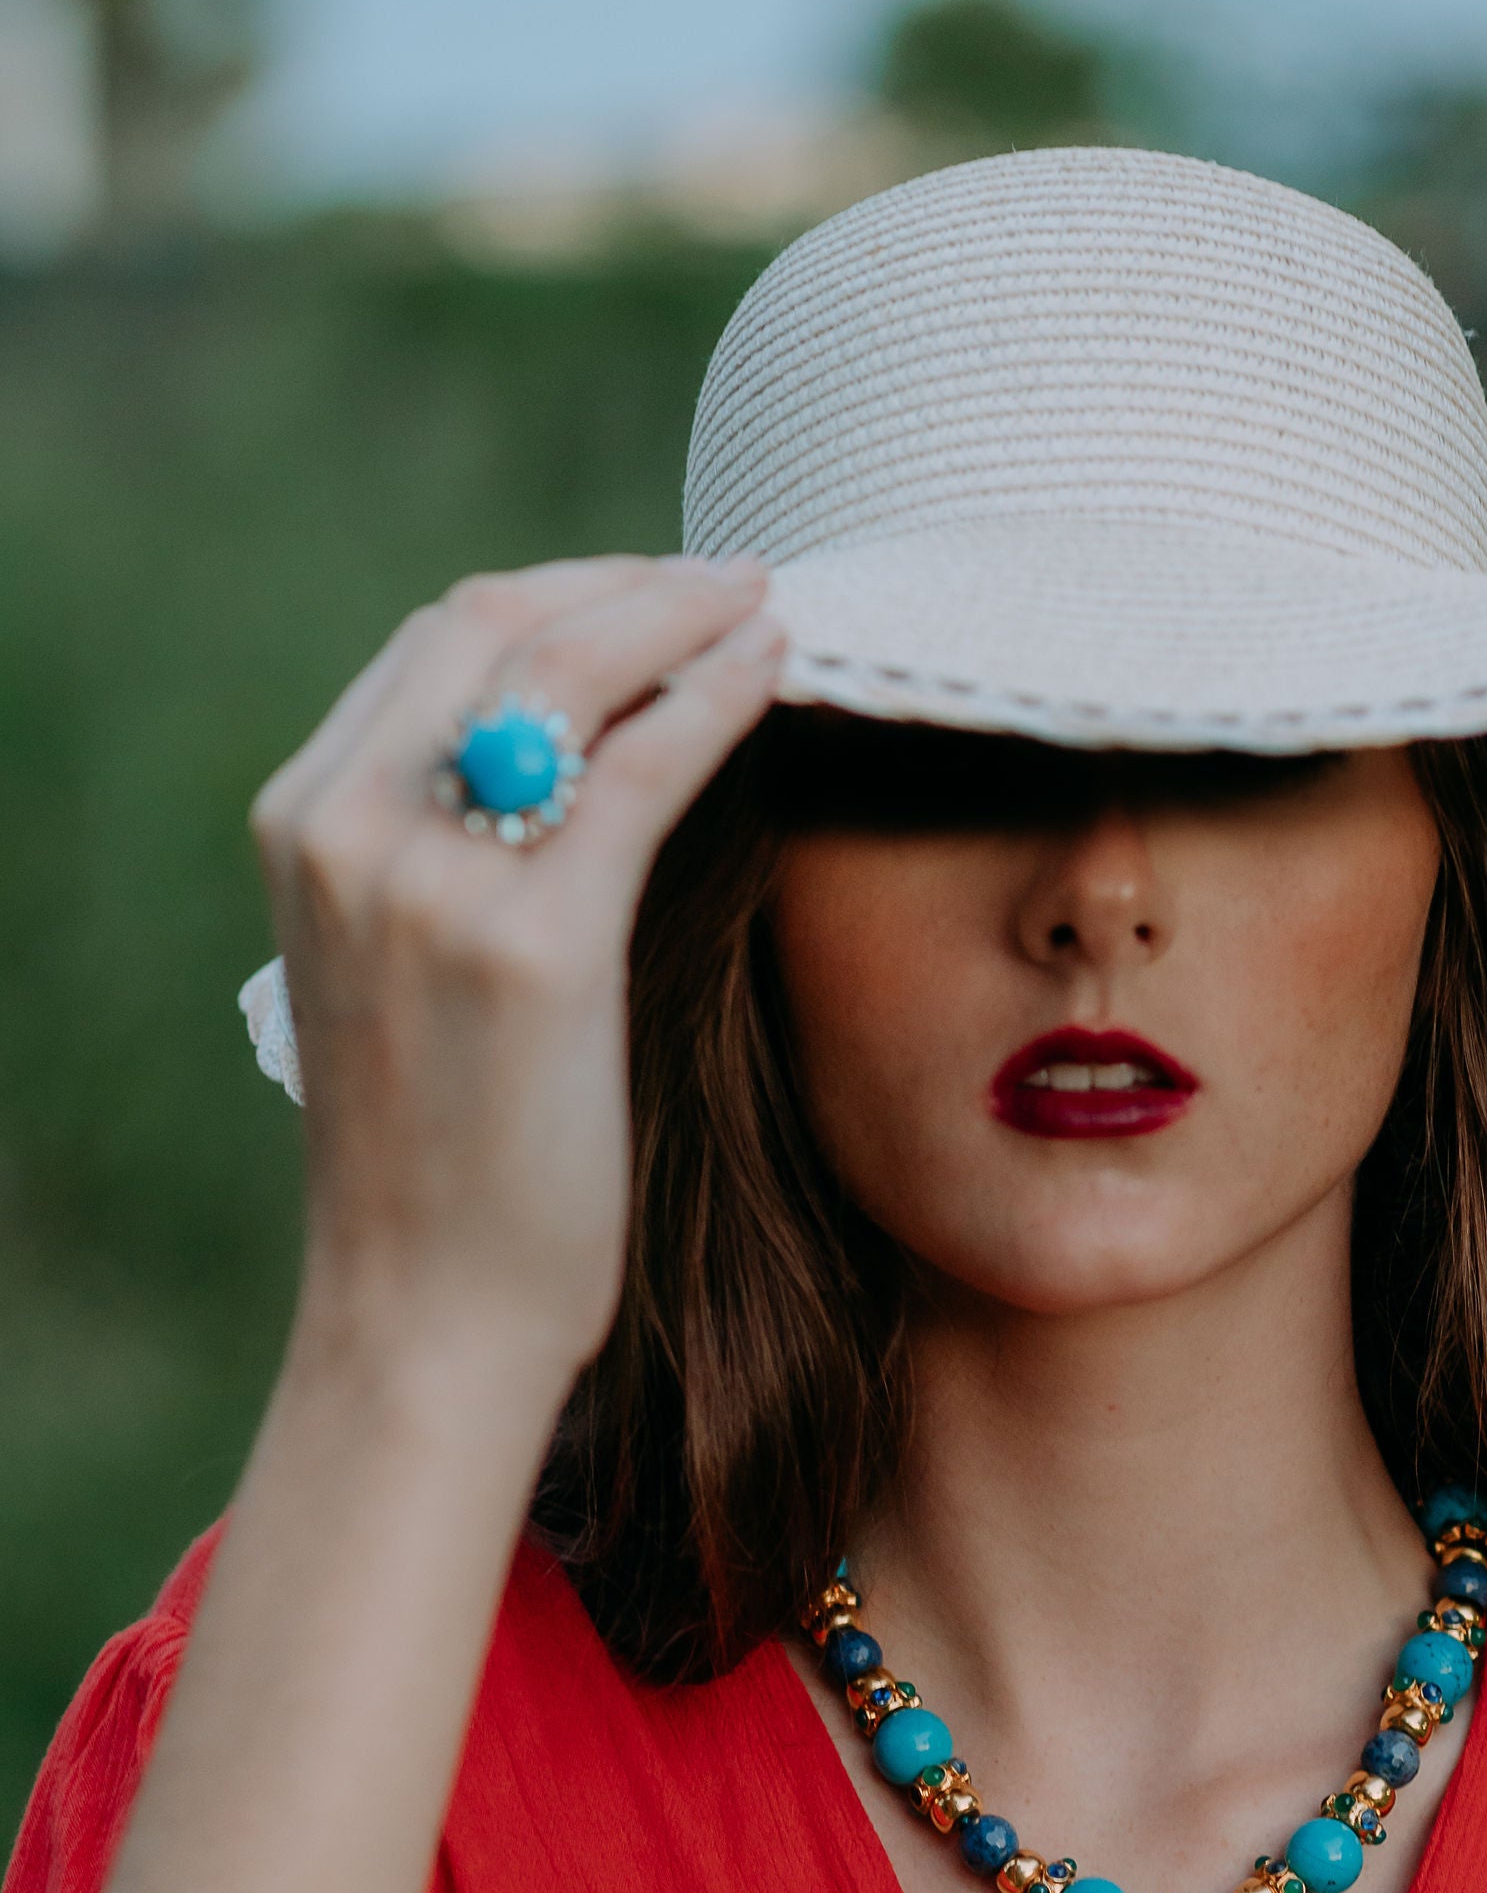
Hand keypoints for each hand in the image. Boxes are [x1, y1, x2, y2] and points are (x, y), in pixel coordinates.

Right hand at [251, 552, 784, 1402]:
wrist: (426, 1312)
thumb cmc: (439, 1164)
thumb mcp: (400, 970)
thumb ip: (446, 854)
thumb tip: (562, 762)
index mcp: (304, 822)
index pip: (439, 642)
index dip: (562, 594)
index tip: (653, 590)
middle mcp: (348, 828)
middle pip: (497, 623)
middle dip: (627, 582)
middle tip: (731, 580)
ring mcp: (433, 882)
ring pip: (572, 672)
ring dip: (681, 615)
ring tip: (767, 607)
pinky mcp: (535, 945)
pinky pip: (644, 770)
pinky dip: (715, 700)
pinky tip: (775, 673)